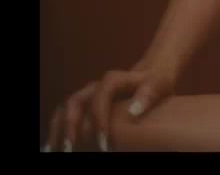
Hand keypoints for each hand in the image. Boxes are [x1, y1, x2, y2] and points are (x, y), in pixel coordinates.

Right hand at [44, 65, 175, 151]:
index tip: (104, 143)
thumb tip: (133, 111)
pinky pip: (66, 115)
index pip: (100, 99)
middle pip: (74, 103)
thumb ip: (148, 95)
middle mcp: (95, 86)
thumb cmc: (156, 83)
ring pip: (65, 109)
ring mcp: (86, 94)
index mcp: (112, 80)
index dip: (99, 121)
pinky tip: (56, 146)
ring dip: (59, 129)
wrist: (151, 74)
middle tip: (71, 150)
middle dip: (71, 127)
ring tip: (58, 150)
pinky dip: (59, 130)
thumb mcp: (158, 85)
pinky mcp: (84, 104)